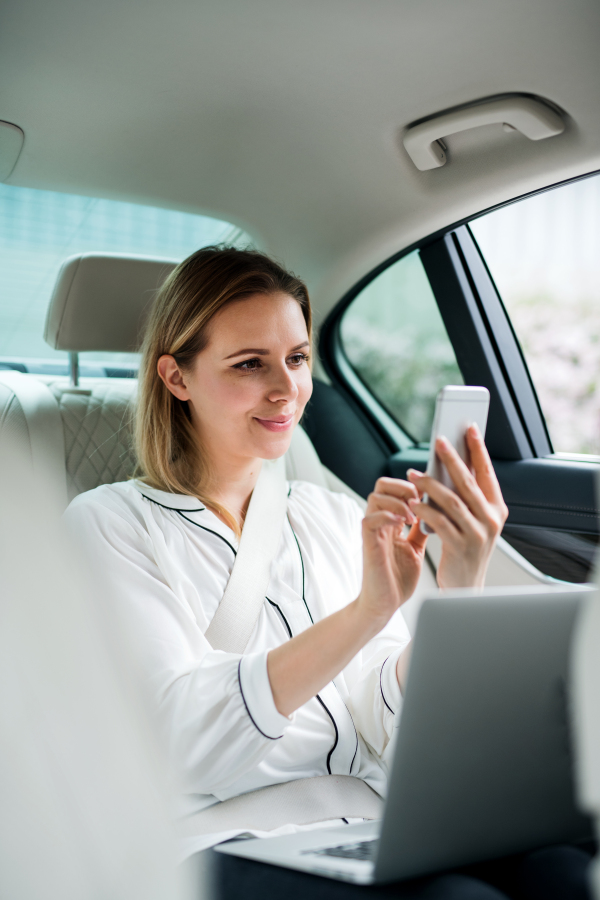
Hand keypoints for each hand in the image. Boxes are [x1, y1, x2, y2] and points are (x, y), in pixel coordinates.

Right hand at [357, 477, 427, 627]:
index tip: (430, 497)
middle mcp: (379, 522)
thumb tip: (436, 513)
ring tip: (413, 517)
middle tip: (420, 501)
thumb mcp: (416, 548)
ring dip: (398, 501)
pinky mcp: (368, 542)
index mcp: (391, 521)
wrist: (386, 604)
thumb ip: (420, 530)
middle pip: (383, 484)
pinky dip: (388, 515)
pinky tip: (404, 524)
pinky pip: (370, 518)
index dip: (413, 486)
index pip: (395, 488)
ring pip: (375, 496)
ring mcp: (372, 531)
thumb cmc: (398, 579)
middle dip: (404, 486)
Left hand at [407, 424, 507, 588]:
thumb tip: (448, 465)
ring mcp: (478, 534)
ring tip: (414, 474)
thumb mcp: (471, 521)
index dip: (479, 450)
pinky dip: (425, 510)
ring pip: (453, 500)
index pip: (488, 473)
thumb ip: (464, 497)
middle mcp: (492, 520)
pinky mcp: (461, 547)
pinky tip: (413, 502)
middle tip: (438, 441)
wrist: (465, 587)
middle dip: (453, 459)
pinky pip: (440, 522)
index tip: (469, 428)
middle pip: (469, 482)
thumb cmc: (464, 550)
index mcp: (497, 509)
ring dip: (431, 484)